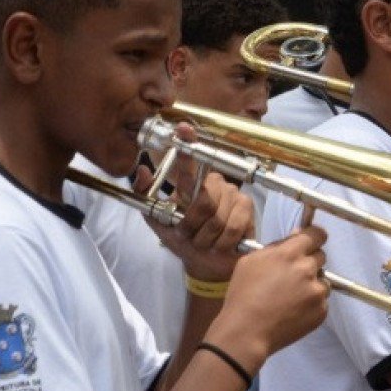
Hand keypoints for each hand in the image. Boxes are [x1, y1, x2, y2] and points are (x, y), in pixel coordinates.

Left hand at [142, 154, 254, 283]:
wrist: (207, 263)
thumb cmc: (184, 238)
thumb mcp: (158, 219)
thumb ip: (145, 195)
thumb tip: (142, 169)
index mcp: (193, 183)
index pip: (190, 161)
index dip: (188, 142)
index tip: (183, 128)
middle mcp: (215, 183)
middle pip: (203, 202)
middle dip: (192, 226)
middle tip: (189, 237)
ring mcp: (234, 194)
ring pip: (216, 218)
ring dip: (206, 238)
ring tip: (205, 242)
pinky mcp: (248, 208)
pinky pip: (233, 226)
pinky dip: (222, 242)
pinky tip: (221, 245)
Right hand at [209, 226, 329, 367]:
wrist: (247, 332)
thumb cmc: (243, 296)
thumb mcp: (250, 261)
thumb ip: (276, 246)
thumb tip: (296, 236)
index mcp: (289, 254)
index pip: (316, 235)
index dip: (314, 237)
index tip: (310, 242)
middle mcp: (307, 270)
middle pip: (320, 257)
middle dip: (308, 262)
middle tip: (291, 275)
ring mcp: (317, 292)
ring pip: (323, 280)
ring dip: (312, 284)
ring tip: (290, 297)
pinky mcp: (321, 311)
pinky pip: (321, 301)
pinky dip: (311, 303)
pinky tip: (293, 310)